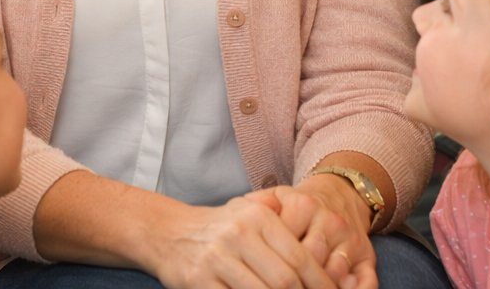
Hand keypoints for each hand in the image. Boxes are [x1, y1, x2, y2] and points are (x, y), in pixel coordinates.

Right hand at [147, 196, 342, 288]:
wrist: (168, 234)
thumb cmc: (220, 228)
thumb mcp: (249, 210)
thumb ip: (281, 215)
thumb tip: (318, 240)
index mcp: (257, 217)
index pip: (300, 258)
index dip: (321, 283)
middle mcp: (238, 235)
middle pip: (285, 281)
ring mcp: (217, 260)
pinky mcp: (199, 282)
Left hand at [249, 186, 374, 288]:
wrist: (340, 193)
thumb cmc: (299, 205)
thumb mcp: (277, 198)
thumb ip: (256, 206)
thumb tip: (234, 220)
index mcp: (303, 205)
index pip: (284, 240)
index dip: (268, 264)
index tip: (251, 275)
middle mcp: (329, 221)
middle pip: (309, 260)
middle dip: (291, 282)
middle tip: (274, 288)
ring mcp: (350, 239)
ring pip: (334, 273)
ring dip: (318, 286)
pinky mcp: (367, 255)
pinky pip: (365, 281)